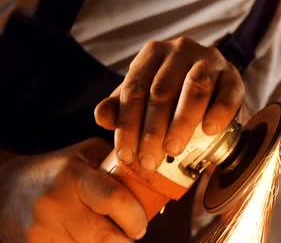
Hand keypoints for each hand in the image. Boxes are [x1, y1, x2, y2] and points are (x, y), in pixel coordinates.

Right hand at [0, 138, 146, 242]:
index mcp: (73, 175)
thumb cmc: (58, 171)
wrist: (6, 189)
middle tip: (127, 232)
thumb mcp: (88, 156)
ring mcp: (41, 231)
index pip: (115, 200)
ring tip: (101, 231)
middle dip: (124, 239)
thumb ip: (120, 166)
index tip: (140, 222)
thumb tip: (155, 186)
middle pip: (106, 237)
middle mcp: (55, 203)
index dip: (135, 217)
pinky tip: (81, 238)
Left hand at [94, 37, 243, 170]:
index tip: (126, 155)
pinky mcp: (234, 75)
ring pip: (195, 88)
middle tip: (149, 161)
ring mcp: (210, 60)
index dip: (128, 125)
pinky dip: (218, 113)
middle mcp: (181, 50)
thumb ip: (121, 109)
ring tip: (173, 150)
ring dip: (182, 123)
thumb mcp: (143, 100)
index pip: (135, 89)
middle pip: (162, 91)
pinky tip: (209, 131)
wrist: (214, 89)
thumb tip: (101, 117)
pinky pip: (228, 93)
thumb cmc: (174, 96)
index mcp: (153, 54)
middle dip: (153, 130)